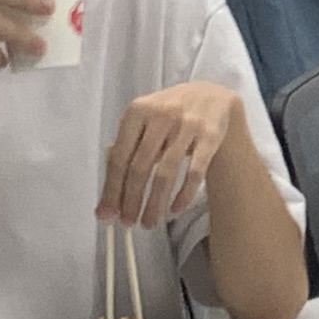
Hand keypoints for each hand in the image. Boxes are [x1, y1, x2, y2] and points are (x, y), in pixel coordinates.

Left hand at [102, 80, 238, 225]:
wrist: (212, 94)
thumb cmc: (169, 115)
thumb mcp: (143, 121)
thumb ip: (125, 149)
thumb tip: (107, 194)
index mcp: (137, 111)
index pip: (120, 158)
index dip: (112, 189)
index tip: (107, 215)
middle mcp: (161, 115)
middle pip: (140, 167)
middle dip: (132, 200)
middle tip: (128, 223)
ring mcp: (187, 125)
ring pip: (166, 173)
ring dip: (155, 203)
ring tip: (149, 223)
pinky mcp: (210, 135)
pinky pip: (194, 172)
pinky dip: (183, 195)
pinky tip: (174, 209)